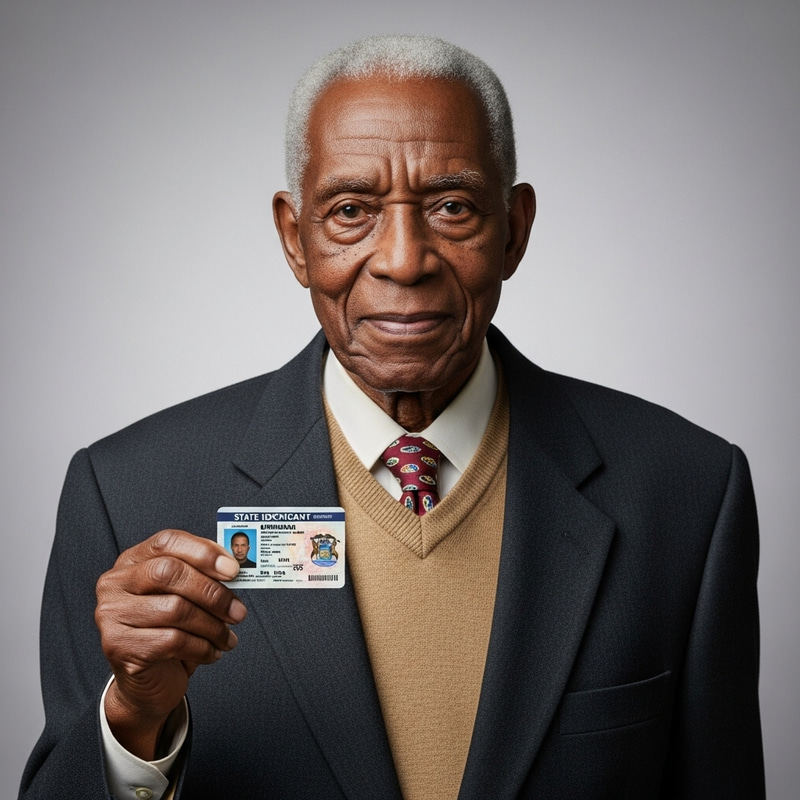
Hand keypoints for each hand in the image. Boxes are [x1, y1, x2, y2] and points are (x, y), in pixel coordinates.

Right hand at [95, 529, 245, 758]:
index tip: (234, 570)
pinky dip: (202, 648)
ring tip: (228, 637)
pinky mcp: (119, 647)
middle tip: (238, 611)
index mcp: (132, 561)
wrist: (148, 681)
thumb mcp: (185, 596)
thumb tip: (234, 567)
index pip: (166, 541)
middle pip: (169, 572)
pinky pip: (172, 641)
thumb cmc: (169, 630)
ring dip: (212, 626)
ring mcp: (112, 615)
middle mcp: (115, 583)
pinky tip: (213, 652)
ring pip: (175, 609)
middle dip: (212, 592)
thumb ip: (202, 576)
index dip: (203, 552)